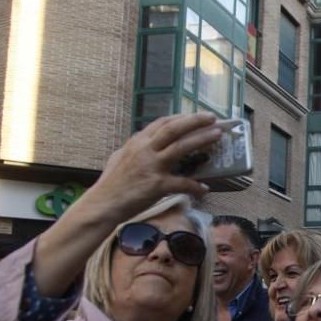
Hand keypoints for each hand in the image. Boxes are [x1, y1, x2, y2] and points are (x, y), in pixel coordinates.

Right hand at [85, 113, 220, 220]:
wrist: (103, 204)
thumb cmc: (112, 183)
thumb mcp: (120, 157)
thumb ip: (136, 148)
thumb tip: (146, 142)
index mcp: (138, 142)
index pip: (162, 123)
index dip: (182, 118)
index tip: (197, 116)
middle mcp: (145, 149)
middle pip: (174, 129)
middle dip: (195, 121)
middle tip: (213, 118)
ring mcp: (152, 166)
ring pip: (181, 148)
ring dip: (201, 140)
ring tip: (217, 135)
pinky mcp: (157, 185)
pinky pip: (182, 183)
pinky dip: (195, 186)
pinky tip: (205, 188)